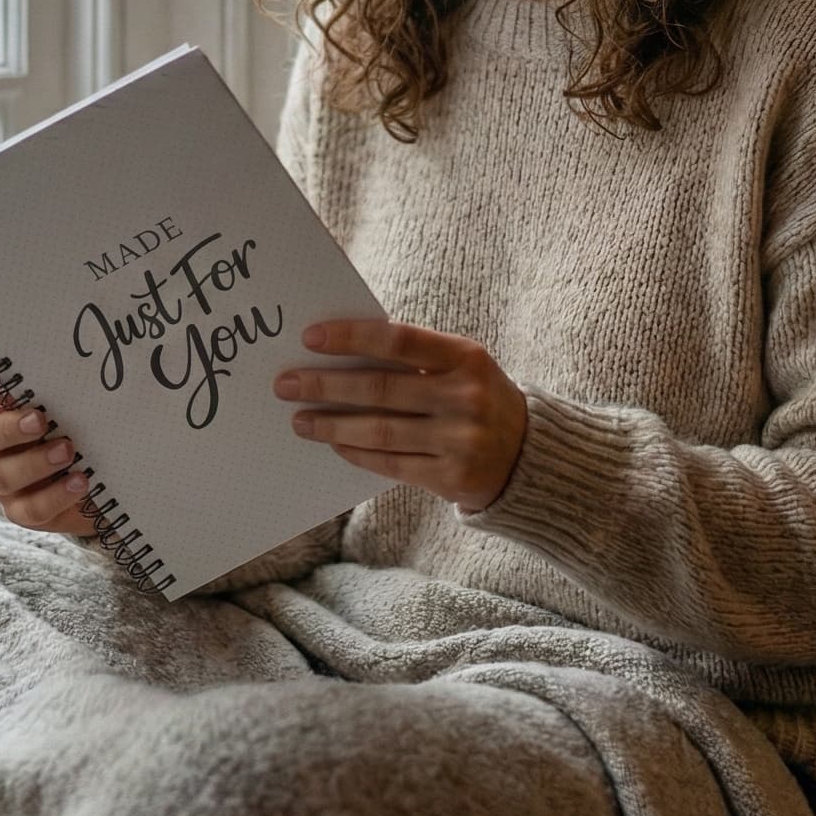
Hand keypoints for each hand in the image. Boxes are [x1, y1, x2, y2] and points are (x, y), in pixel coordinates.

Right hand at [0, 367, 97, 535]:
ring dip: (35, 463)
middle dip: (8, 429)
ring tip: (68, 452)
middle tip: (41, 421)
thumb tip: (72, 358)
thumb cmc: (81, 429)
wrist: (104, 479)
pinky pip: (29, 509)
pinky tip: (80, 482)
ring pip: (2, 477)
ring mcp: (3, 481)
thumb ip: (59, 387)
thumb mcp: (71, 404)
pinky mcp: (22, 511)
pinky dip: (55, 495)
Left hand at [273, 319, 528, 513]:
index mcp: (466, 357)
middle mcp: (466, 397)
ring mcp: (461, 441)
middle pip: (381, 390)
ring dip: (332, 425)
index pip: (398, 340)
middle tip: (285, 384)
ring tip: (299, 420)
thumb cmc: (476, 396)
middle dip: (326, 386)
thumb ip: (412, 358)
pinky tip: (333, 444)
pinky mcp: (453, 478)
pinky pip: (392, 463)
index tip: (309, 338)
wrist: (530, 455)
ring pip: (381, 431)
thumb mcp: (460, 366)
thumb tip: (337, 352)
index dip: (351, 337)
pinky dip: (358, 453)